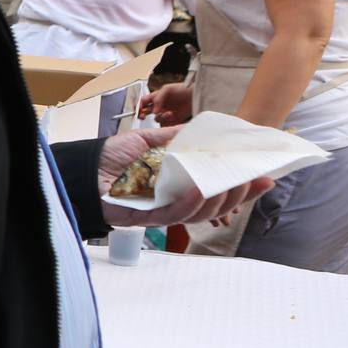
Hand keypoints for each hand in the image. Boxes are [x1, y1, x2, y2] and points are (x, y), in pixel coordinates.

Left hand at [97, 126, 273, 228]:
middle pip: (214, 206)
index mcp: (180, 185)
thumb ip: (177, 137)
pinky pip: (172, 215)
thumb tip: (208, 129)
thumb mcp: (148, 139)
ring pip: (198, 213)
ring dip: (219, 200)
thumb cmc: (112, 156)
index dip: (242, 187)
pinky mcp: (145, 217)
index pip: (217, 190)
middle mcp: (174, 201)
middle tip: (258, 181)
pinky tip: (199, 191)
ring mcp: (161, 211)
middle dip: (239, 195)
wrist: (81, 168)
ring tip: (232, 185)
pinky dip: (188, 203)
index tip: (266, 176)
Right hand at [139, 82, 193, 127]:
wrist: (196, 95)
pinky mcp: (173, 119)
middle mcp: (160, 105)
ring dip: (160, 116)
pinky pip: (165, 124)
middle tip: (143, 116)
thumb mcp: (167, 89)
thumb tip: (152, 110)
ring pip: (156, 118)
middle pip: (146, 111)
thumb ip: (157, 98)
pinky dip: (167, 121)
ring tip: (168, 113)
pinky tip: (172, 115)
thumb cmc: (183, 89)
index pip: (143, 102)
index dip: (139, 106)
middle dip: (142, 114)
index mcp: (156, 97)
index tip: (138, 110)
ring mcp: (165, 113)